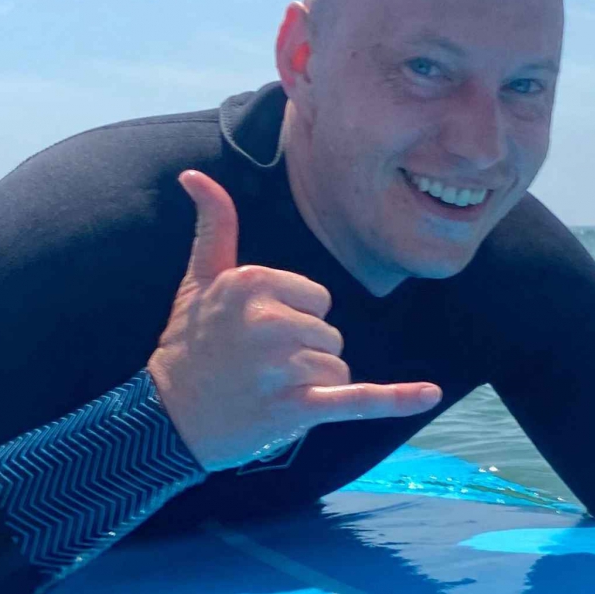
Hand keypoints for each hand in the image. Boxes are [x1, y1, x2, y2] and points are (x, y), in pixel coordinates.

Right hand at [146, 169, 442, 471]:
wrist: (166, 419)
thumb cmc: (188, 344)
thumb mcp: (199, 278)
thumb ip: (214, 225)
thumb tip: (195, 174)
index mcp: (253, 283)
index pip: (318, 299)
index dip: (294, 320)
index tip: (255, 335)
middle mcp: (269, 321)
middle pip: (330, 334)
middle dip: (304, 355)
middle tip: (258, 369)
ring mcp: (283, 367)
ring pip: (337, 367)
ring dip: (311, 385)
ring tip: (267, 391)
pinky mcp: (296, 408)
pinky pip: (357, 399)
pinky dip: (395, 399)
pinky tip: (428, 395)